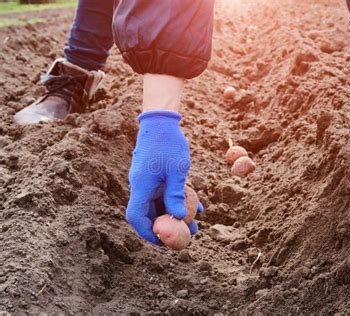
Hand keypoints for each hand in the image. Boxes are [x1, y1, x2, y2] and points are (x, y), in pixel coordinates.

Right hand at [125, 111, 199, 244]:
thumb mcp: (176, 171)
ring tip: (196, 226)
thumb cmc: (169, 143)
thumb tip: (178, 218)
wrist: (161, 121)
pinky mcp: (155, 176)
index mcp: (141, 186)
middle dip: (167, 227)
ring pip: (160, 204)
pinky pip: (166, 193)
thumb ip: (175, 194)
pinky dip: (179, 200)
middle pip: (149, 213)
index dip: (148, 232)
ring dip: (176, 215)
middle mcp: (141, 186)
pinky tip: (198, 206)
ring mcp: (147, 181)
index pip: (137, 217)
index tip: (163, 241)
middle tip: (185, 237)